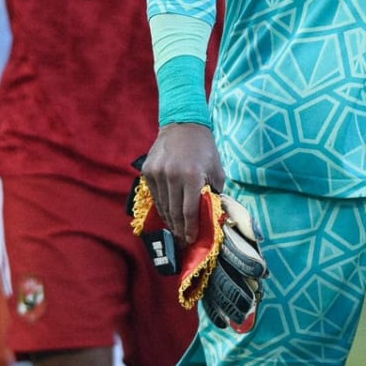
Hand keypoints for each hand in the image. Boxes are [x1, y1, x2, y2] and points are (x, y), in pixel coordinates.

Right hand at [141, 122, 224, 243]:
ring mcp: (157, 173)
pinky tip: (167, 214)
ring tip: (175, 230)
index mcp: (192, 176)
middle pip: (174, 211)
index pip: (189, 211)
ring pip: (163, 205)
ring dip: (169, 220)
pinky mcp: (148, 171)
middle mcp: (172, 175)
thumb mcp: (217, 170)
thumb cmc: (204, 149)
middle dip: (179, 229)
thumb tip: (212, 215)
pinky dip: (161, 207)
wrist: (182, 125)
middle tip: (182, 240)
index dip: (190, 228)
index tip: (191, 239)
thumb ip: (215, 193)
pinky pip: (155, 196)